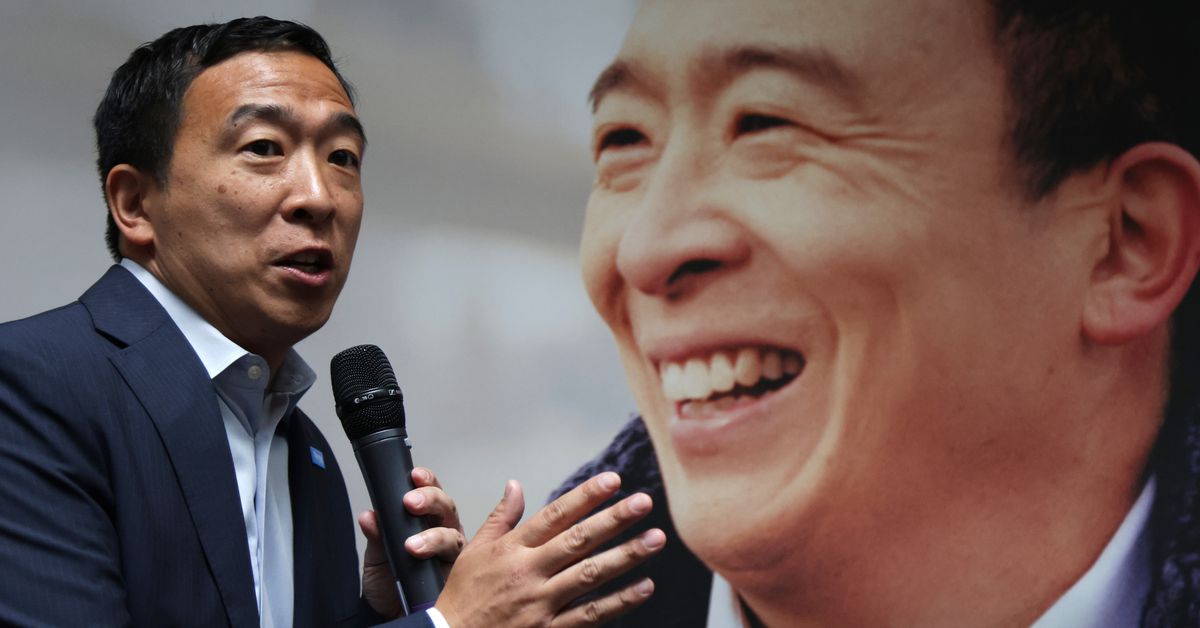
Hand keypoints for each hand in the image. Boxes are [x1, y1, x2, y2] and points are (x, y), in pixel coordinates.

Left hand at [359, 467, 465, 617]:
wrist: (393, 615)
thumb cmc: (389, 585)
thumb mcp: (377, 558)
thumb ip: (376, 536)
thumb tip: (369, 516)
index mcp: (423, 522)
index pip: (429, 492)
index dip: (426, 481)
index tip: (414, 476)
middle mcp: (442, 532)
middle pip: (446, 507)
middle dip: (431, 500)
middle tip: (411, 503)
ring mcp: (452, 553)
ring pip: (453, 533)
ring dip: (434, 535)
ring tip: (412, 545)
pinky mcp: (460, 573)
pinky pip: (460, 560)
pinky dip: (446, 557)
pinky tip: (430, 559)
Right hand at [436, 472, 664, 627]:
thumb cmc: (463, 595)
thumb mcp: (474, 550)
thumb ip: (501, 518)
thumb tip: (515, 485)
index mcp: (512, 548)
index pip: (555, 515)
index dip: (586, 496)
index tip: (613, 480)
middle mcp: (529, 572)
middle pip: (579, 540)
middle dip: (614, 519)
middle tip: (644, 502)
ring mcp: (541, 603)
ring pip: (591, 575)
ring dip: (626, 556)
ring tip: (656, 539)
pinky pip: (590, 614)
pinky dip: (619, 602)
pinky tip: (644, 586)